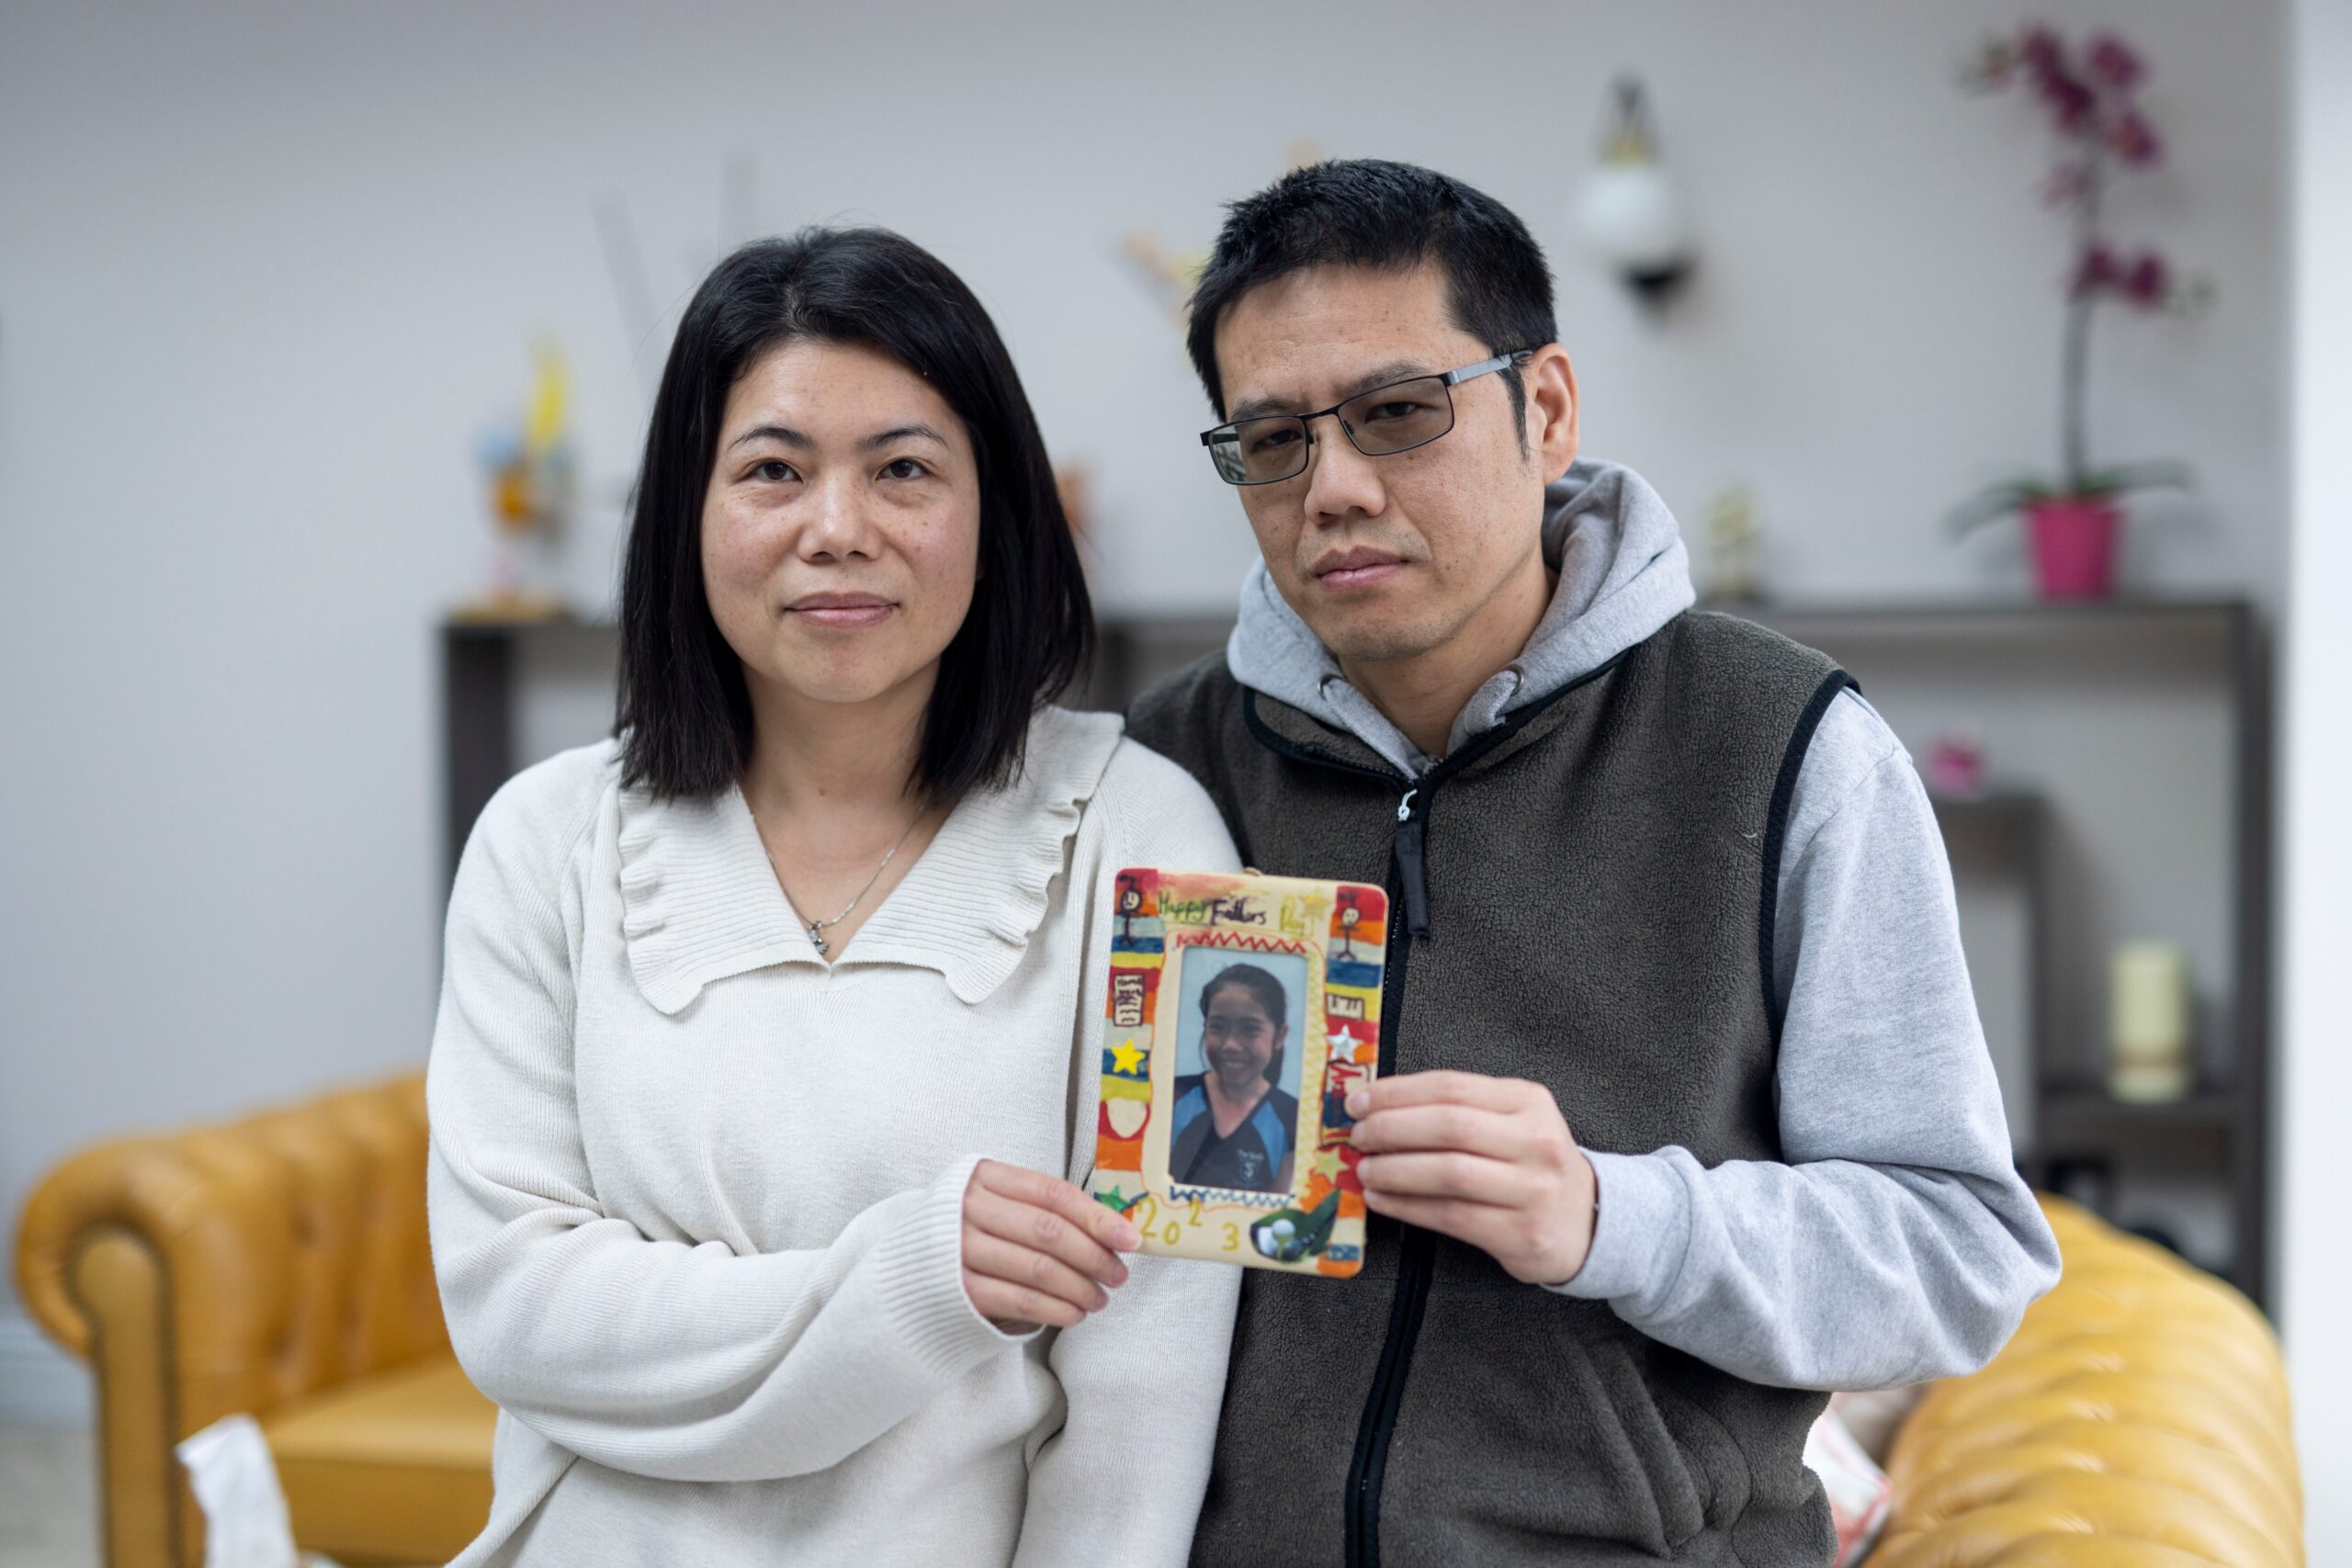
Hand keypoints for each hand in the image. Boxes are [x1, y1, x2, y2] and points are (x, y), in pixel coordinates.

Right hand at [960, 1160, 1140, 1331]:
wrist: (904, 1262)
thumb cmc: (968, 1227)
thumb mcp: (997, 1201)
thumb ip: (1044, 1207)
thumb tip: (1114, 1231)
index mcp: (985, 1177)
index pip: (1053, 1194)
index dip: (1096, 1216)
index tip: (1130, 1239)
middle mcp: (969, 1209)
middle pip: (1048, 1232)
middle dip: (1093, 1256)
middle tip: (1119, 1275)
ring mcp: (959, 1250)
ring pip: (1038, 1269)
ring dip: (1079, 1288)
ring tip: (1100, 1299)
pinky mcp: (957, 1290)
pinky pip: (1019, 1300)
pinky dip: (1055, 1310)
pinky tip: (1074, 1314)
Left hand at [1348, 1071, 1597, 1286]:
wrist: (1588, 1223)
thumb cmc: (1530, 1165)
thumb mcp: (1512, 1122)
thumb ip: (1458, 1109)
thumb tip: (1379, 1106)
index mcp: (1529, 1101)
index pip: (1452, 1087)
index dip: (1397, 1093)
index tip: (1358, 1102)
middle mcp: (1536, 1141)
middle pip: (1449, 1127)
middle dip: (1391, 1129)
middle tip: (1357, 1136)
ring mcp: (1533, 1190)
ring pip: (1449, 1173)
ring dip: (1395, 1170)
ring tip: (1365, 1170)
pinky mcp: (1522, 1233)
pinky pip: (1452, 1216)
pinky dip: (1408, 1207)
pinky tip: (1382, 1199)